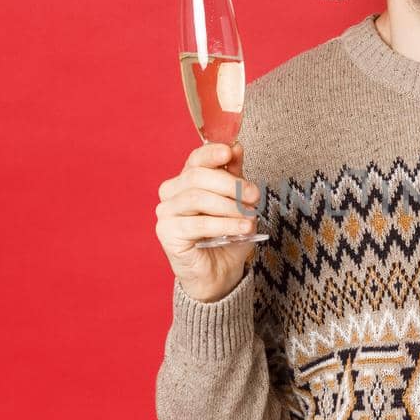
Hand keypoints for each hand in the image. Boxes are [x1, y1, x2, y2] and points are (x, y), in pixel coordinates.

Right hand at [155, 142, 263, 301]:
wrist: (220, 273)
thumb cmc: (227, 236)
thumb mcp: (238, 202)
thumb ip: (235, 175)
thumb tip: (236, 146)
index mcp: (186, 180)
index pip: (195, 159)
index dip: (212, 153)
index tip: (231, 153)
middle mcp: (171, 193)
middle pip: (197, 177)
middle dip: (230, 184)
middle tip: (254, 195)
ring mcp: (166, 212)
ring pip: (198, 198)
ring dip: (230, 207)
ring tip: (250, 217)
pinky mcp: (167, 232)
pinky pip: (198, 223)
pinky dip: (225, 225)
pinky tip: (242, 229)